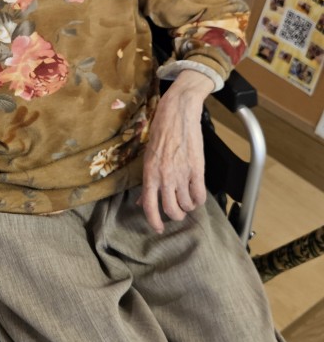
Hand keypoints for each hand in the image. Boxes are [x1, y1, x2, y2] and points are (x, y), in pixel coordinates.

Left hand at [138, 70, 213, 232]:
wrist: (177, 113)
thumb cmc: (161, 132)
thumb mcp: (148, 157)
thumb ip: (147, 181)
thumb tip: (142, 200)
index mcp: (149, 173)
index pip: (150, 206)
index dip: (154, 221)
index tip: (158, 228)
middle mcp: (164, 176)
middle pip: (170, 209)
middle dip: (175, 215)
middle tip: (178, 212)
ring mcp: (181, 173)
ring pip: (186, 204)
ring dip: (188, 207)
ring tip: (188, 202)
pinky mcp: (197, 169)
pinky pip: (199, 195)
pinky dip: (199, 200)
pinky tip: (197, 197)